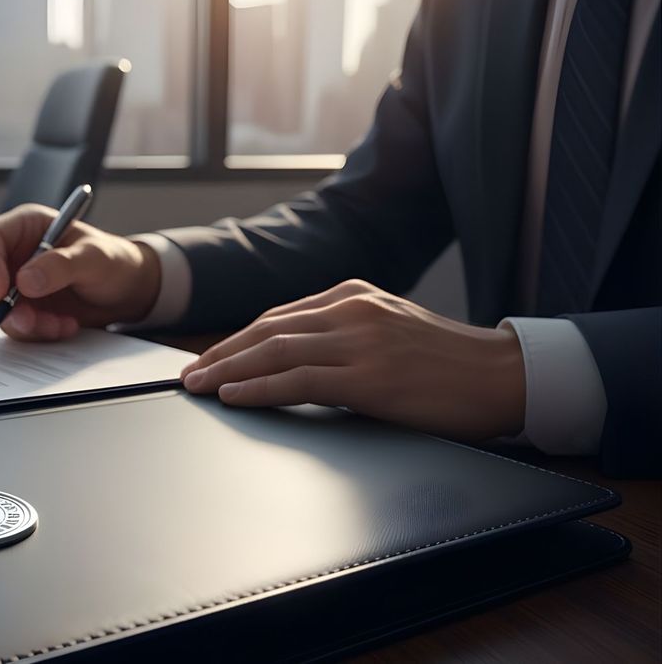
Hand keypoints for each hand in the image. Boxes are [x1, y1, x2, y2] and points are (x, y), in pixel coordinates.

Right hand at [0, 204, 162, 340]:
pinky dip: (36, 332)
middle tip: (30, 321)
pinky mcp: (22, 308)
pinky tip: (63, 326)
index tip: (1, 292)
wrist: (126, 291)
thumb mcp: (94, 258)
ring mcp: (15, 282)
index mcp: (26, 226)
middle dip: (3, 305)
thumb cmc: (113, 261)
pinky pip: (13, 325)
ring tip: (60, 323)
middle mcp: (14, 253)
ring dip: (24, 323)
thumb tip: (25, 281)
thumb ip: (61, 265)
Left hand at [181, 279, 525, 441]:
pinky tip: (234, 396)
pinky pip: (299, 380)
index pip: (278, 317)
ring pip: (275, 351)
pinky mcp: (369, 376)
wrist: (502, 376)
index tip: (208, 359)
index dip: (236, 340)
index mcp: (354, 295)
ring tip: (198, 387)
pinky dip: (259, 388)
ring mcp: (360, 340)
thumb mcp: (388, 331)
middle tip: (188, 375)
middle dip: (221, 354)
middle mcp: (352, 310)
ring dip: (228, 371)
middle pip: (266, 330)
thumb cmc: (446, 363)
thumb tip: (292, 360)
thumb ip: (343, 335)